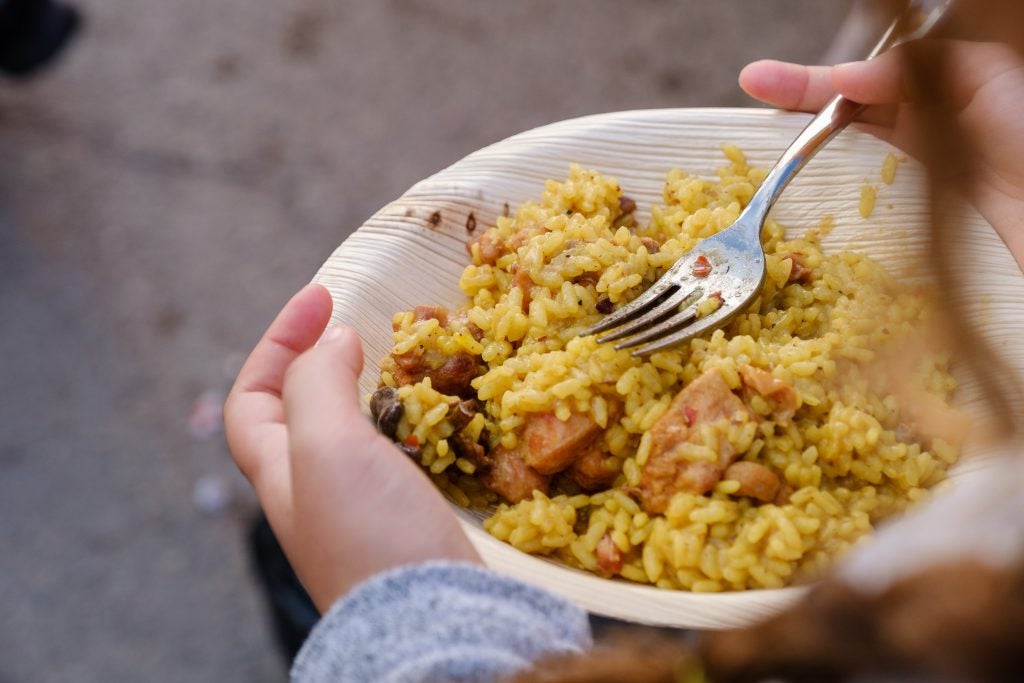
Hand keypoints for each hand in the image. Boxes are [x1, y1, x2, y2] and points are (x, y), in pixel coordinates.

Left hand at [224, 284, 479, 611]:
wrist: (435, 621)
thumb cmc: (369, 533)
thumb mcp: (326, 445)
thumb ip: (317, 384)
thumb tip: (332, 340)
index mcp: (282, 472)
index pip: (252, 397)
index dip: (278, 341)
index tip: (323, 296)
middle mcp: (312, 492)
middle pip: (297, 412)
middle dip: (318, 358)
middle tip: (357, 321)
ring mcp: (359, 509)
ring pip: (348, 432)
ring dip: (364, 386)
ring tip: (395, 358)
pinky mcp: (404, 520)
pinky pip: (391, 455)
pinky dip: (403, 421)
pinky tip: (428, 415)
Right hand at [738, 41, 1023, 266]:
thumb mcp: (981, 76)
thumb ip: (912, 70)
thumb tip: (845, 80)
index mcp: (941, 78)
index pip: (861, 74)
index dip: (808, 78)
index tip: (758, 79)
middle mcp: (930, 113)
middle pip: (851, 104)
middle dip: (800, 100)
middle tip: (753, 90)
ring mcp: (927, 156)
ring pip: (857, 140)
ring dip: (812, 138)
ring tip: (770, 137)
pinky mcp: (927, 199)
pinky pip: (874, 181)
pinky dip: (841, 178)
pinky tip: (813, 178)